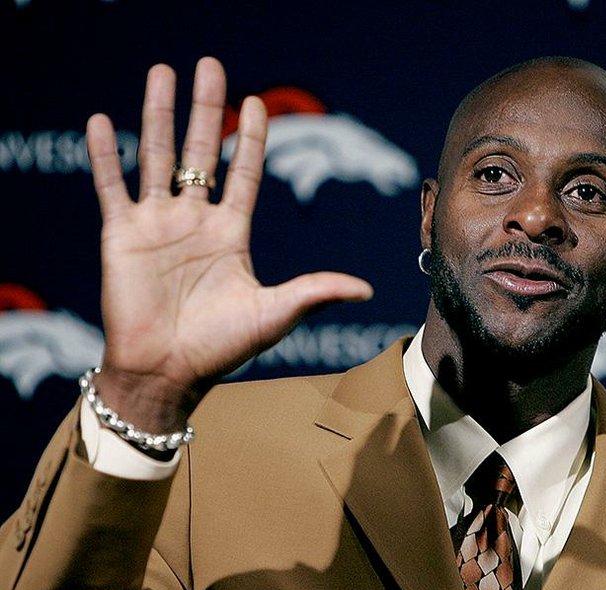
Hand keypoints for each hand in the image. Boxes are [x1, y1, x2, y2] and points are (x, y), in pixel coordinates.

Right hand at [86, 57, 372, 430]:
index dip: (251, 138)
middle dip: (206, 110)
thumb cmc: (220, 348)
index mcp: (230, 234)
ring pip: (157, 157)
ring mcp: (157, 225)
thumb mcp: (274, 313)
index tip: (255, 102)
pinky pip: (111, 186)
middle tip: (209, 66)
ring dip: (159, 115)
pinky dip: (105, 155)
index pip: (244, 173)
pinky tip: (102, 121)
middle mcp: (195, 222)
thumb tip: (367, 288)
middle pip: (201, 153)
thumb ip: (315, 291)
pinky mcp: (122, 235)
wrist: (167, 373)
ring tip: (162, 73)